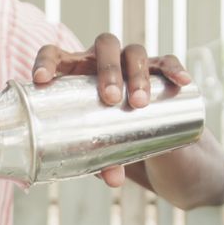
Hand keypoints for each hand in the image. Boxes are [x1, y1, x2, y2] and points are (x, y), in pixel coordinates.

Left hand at [32, 34, 191, 187]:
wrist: (149, 145)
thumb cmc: (109, 143)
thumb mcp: (101, 153)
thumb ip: (104, 164)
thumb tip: (114, 178)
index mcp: (76, 75)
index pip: (56, 54)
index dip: (47, 62)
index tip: (42, 80)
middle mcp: (102, 62)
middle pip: (104, 46)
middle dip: (107, 70)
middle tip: (111, 99)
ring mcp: (131, 63)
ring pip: (134, 52)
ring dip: (137, 73)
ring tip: (140, 102)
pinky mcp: (159, 72)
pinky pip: (167, 63)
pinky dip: (174, 70)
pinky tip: (181, 82)